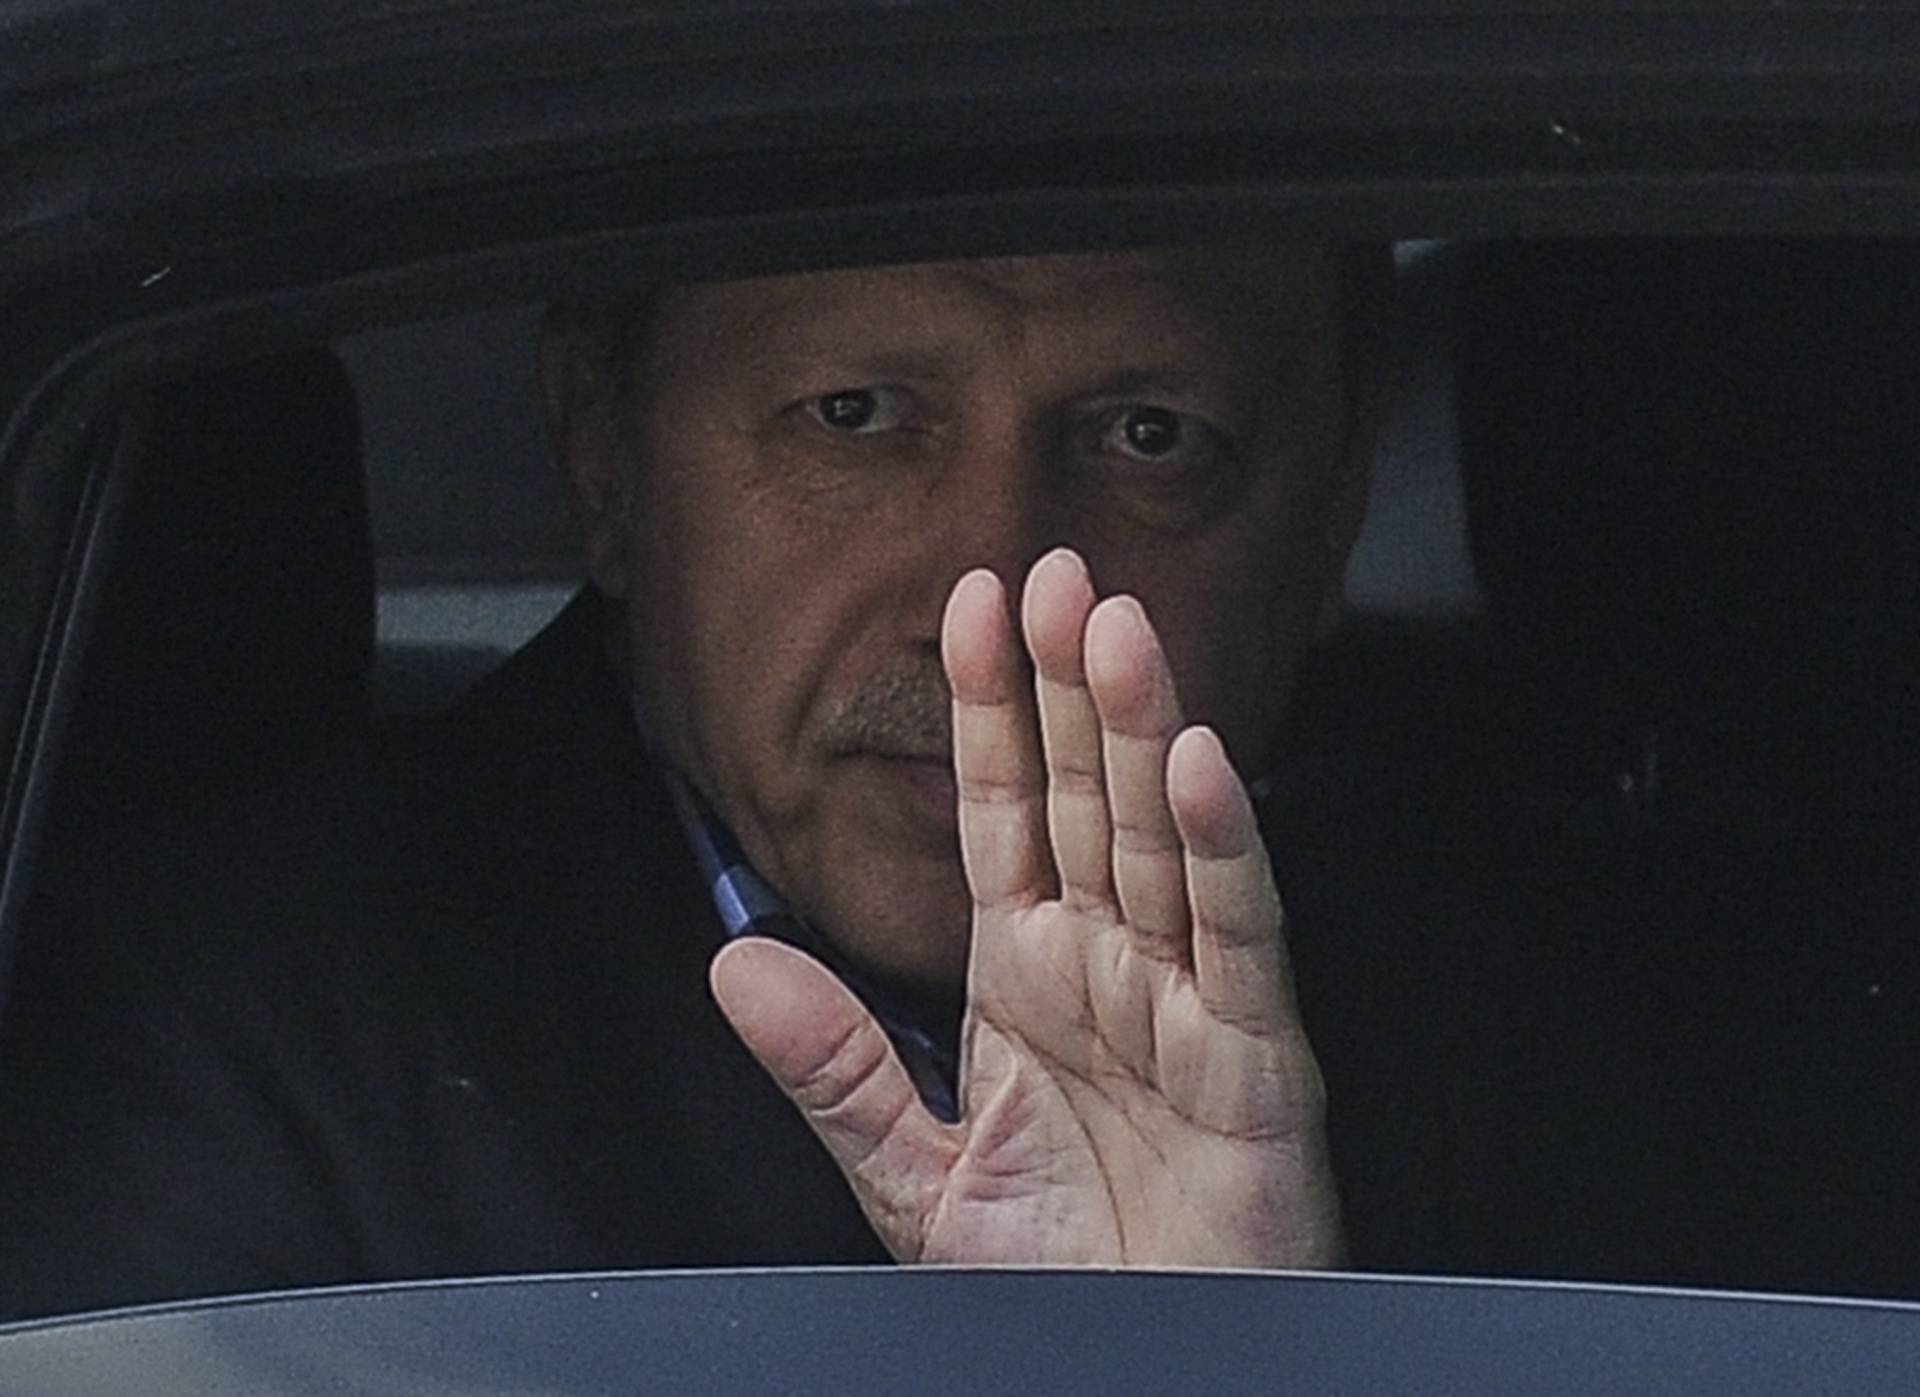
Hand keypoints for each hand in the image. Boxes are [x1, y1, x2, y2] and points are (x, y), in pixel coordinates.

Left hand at [710, 546, 1341, 1266]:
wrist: (1133, 1378)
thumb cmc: (1057, 1284)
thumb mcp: (915, 1173)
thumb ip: (834, 1066)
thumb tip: (732, 963)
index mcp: (1028, 980)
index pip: (1003, 815)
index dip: (988, 711)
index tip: (974, 605)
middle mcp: (1110, 969)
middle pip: (1086, 798)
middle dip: (1069, 684)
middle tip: (1056, 571)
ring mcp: (1186, 1002)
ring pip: (1161, 839)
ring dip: (1139, 730)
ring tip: (1116, 625)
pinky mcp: (1256, 1059)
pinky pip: (1236, 936)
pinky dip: (1220, 849)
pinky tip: (1193, 765)